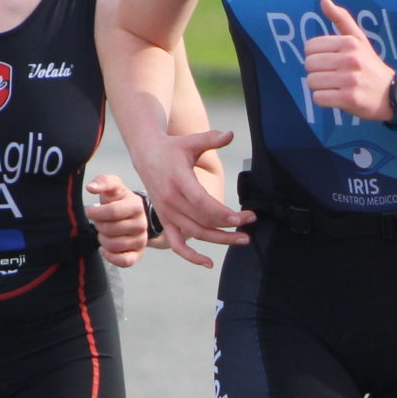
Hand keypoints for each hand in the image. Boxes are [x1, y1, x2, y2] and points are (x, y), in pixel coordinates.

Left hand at [86, 173, 150, 267]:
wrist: (132, 215)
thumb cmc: (119, 200)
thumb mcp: (113, 186)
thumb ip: (102, 181)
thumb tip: (91, 188)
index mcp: (136, 206)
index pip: (112, 212)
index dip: (96, 213)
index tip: (90, 211)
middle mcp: (142, 224)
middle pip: (110, 229)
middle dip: (99, 225)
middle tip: (99, 221)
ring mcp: (141, 240)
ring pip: (114, 245)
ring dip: (102, 239)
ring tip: (103, 232)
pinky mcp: (138, 254)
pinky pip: (124, 261)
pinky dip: (110, 256)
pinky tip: (105, 248)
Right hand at [133, 127, 250, 267]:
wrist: (146, 155)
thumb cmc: (173, 149)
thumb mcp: (191, 142)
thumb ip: (211, 139)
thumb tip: (230, 134)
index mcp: (179, 181)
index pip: (202, 202)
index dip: (221, 213)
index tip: (241, 218)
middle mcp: (172, 201)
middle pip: (203, 221)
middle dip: (229, 227)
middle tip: (250, 226)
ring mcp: (167, 213)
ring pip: (195, 234)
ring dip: (219, 240)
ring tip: (242, 239)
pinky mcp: (165, 220)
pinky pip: (177, 244)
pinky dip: (191, 257)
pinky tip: (208, 263)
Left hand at [305, 0, 396, 121]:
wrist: (392, 93)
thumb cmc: (370, 65)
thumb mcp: (359, 39)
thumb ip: (341, 18)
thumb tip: (323, 0)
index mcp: (350, 43)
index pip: (310, 46)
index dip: (316, 55)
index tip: (329, 61)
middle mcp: (350, 60)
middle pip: (309, 65)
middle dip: (317, 72)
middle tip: (332, 75)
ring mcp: (350, 80)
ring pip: (312, 82)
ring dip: (320, 86)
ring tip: (335, 86)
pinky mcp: (349, 99)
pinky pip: (318, 98)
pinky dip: (324, 100)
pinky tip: (336, 97)